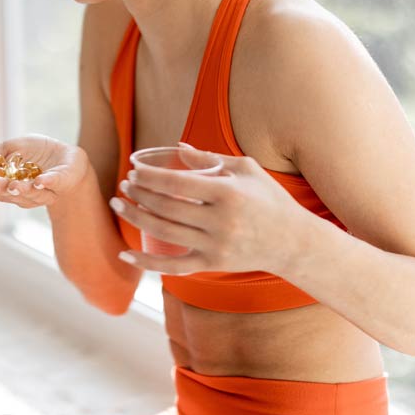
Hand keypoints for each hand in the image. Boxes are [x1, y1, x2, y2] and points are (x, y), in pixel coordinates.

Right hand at [0, 134, 86, 208]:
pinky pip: (53, 184)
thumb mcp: (8, 149)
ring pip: (28, 194)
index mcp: (6, 184)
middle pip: (6, 193)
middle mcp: (21, 192)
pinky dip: (46, 184)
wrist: (68, 157)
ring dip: (19, 190)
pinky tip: (39, 182)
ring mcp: (41, 191)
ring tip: (12, 185)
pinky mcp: (60, 183)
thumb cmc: (35, 153)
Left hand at [110, 143, 309, 274]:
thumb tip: (177, 148)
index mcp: (227, 193)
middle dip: (139, 195)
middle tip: (124, 185)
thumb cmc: (270, 199)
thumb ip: (210, 159)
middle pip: (166, 207)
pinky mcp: (212, 265)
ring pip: (164, 233)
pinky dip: (146, 263)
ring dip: (137, 218)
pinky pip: (172, 267)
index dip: (150, 177)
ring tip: (120, 205)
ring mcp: (215, 246)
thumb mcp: (247, 170)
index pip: (177, 183)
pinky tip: (125, 255)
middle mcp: (220, 221)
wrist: (293, 242)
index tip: (134, 171)